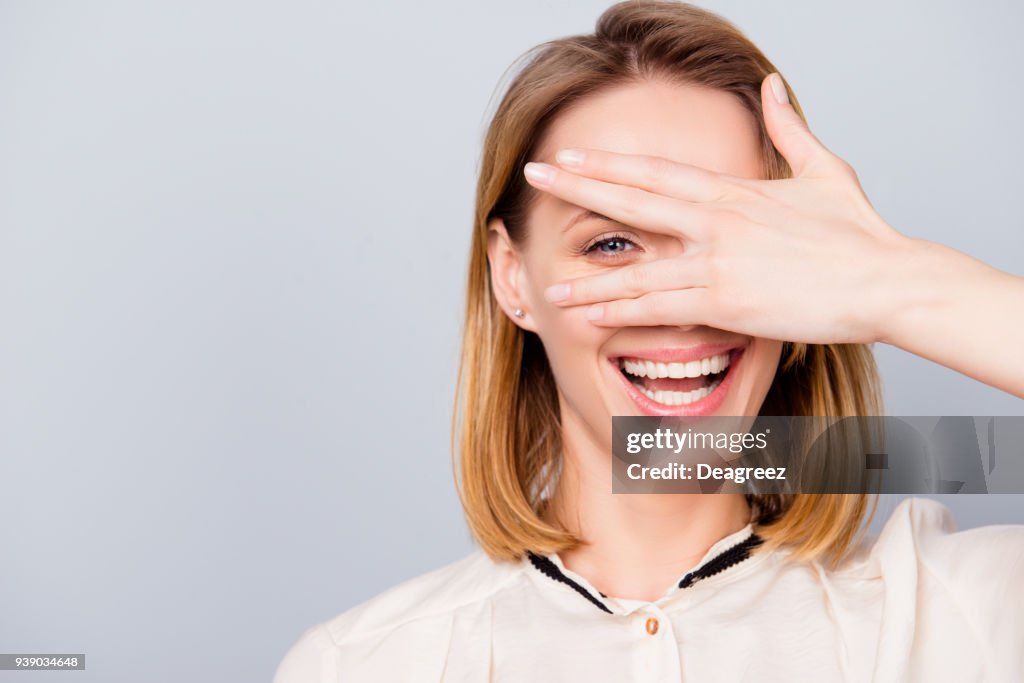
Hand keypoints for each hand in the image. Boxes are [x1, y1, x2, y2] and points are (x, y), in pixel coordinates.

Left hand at [523, 72, 917, 344]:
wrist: (888, 281)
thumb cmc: (860, 233)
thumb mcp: (825, 169)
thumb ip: (789, 128)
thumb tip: (773, 86)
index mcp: (733, 192)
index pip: (654, 172)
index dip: (607, 163)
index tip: (569, 155)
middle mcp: (717, 222)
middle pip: (632, 202)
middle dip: (578, 189)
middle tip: (535, 176)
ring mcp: (719, 263)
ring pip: (637, 269)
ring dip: (588, 279)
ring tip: (548, 283)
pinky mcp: (728, 303)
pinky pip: (661, 309)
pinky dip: (622, 313)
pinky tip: (590, 318)